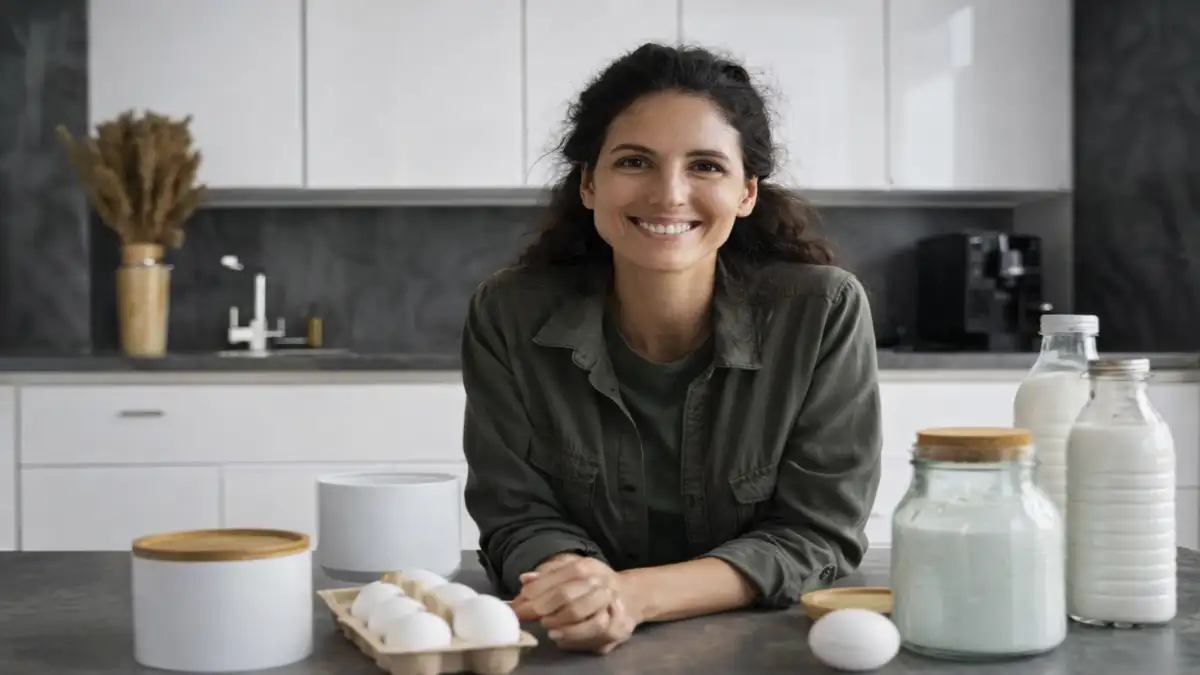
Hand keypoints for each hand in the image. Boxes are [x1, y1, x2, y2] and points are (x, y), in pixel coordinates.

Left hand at [510, 554, 638, 653]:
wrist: (626, 594)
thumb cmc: (588, 583)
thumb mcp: (568, 570)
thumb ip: (546, 574)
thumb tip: (524, 579)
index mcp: (587, 567)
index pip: (558, 576)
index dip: (534, 592)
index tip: (516, 604)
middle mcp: (602, 584)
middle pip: (568, 597)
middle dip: (542, 608)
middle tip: (526, 617)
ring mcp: (613, 607)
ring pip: (587, 619)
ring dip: (564, 627)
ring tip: (548, 630)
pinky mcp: (618, 628)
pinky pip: (597, 637)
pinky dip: (576, 639)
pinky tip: (561, 638)